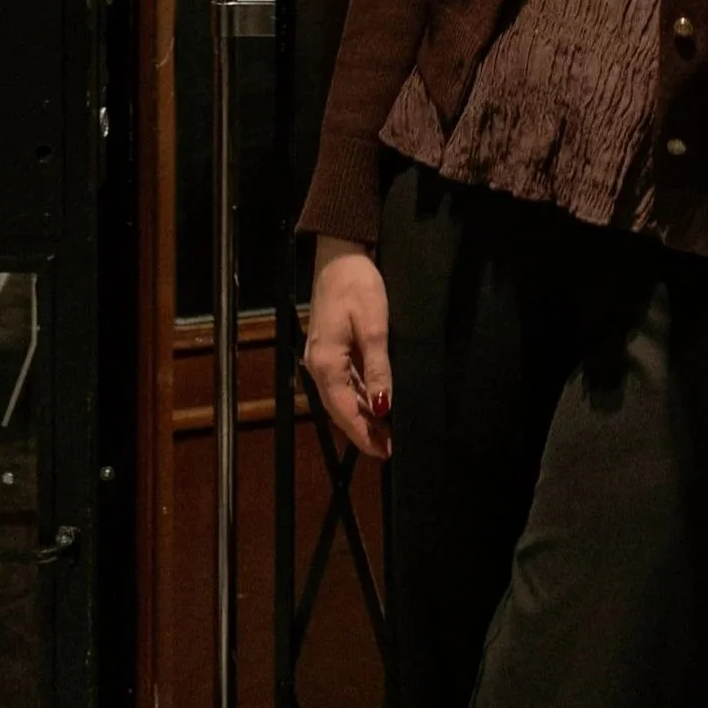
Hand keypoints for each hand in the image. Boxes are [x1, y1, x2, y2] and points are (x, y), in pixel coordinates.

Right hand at [304, 237, 392, 459]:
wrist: (339, 255)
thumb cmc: (358, 286)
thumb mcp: (374, 327)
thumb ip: (378, 369)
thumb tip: (383, 408)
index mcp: (326, 365)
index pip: (346, 412)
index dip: (365, 435)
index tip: (386, 453)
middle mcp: (318, 366)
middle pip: (341, 409)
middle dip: (364, 430)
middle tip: (390, 448)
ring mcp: (321, 357)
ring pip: (342, 396)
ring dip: (362, 414)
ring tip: (386, 431)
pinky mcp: (328, 347)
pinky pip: (343, 381)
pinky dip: (359, 396)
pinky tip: (375, 401)